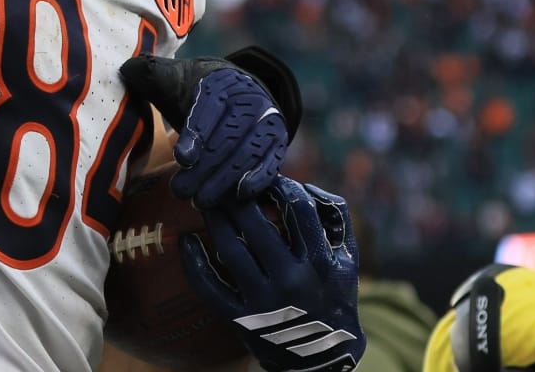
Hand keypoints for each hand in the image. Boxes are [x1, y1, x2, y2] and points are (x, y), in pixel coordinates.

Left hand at [121, 49, 297, 206]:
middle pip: (228, 137)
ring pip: (248, 153)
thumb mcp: (174, 79)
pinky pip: (271, 162)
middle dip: (205, 167)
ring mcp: (267, 121)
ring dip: (224, 180)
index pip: (209, 109)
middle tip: (181, 190)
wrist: (234, 91)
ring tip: (200, 201)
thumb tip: (129, 70)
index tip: (182, 158)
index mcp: (220, 82)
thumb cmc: (195, 92)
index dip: (196, 134)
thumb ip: (151, 75)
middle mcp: (249, 99)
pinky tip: (238, 196)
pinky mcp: (277, 142)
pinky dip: (257, 180)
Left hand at [183, 177, 364, 371]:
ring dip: (215, 220)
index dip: (279, 185)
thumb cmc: (333, 297)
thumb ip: (337, 218)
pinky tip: (186, 240)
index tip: (266, 179)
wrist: (322, 356)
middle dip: (238, 196)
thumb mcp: (348, 260)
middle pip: (256, 223)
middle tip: (225, 182)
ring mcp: (263, 300)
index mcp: (320, 261)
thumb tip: (308, 185)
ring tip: (206, 202)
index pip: (297, 207)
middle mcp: (291, 279)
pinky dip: (193, 262)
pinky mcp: (240, 318)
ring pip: (230, 248)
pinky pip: (210, 287)